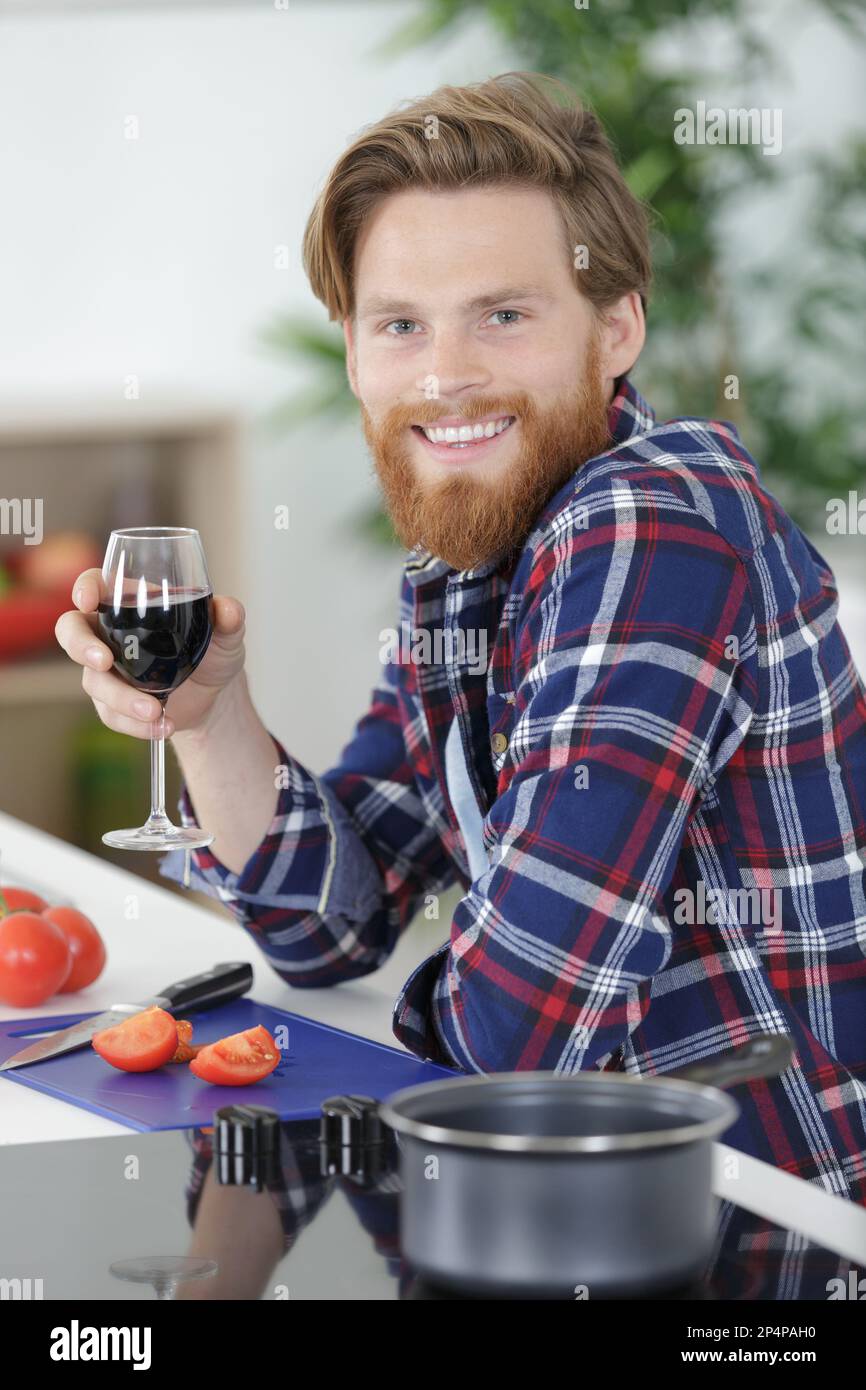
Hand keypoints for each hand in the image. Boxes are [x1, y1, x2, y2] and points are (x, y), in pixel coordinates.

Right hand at [54, 569, 246, 738]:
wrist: (216, 696)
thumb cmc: (214, 652)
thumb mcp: (227, 635)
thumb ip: (229, 619)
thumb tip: (229, 609)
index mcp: (133, 603)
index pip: (97, 585)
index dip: (85, 588)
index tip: (87, 599)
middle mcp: (111, 633)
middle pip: (71, 630)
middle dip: (81, 646)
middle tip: (103, 662)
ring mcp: (108, 669)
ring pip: (94, 681)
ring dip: (122, 698)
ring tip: (156, 710)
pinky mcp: (112, 702)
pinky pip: (110, 714)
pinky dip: (134, 724)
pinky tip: (162, 726)